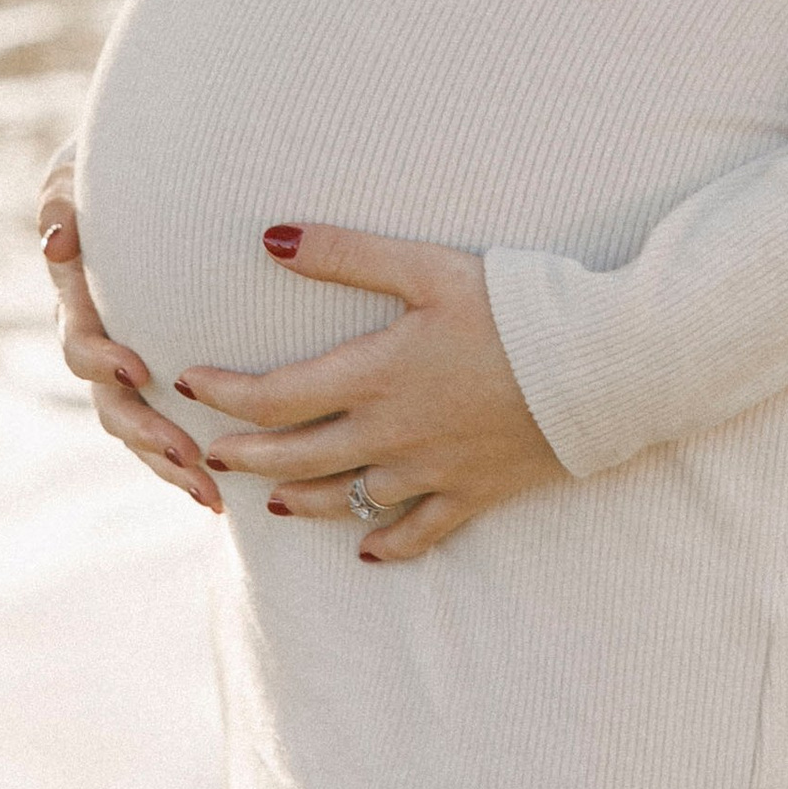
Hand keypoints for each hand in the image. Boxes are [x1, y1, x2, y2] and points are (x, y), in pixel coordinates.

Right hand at [36, 147, 222, 517]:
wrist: (154, 179)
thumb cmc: (115, 170)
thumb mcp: (79, 175)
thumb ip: (64, 201)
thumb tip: (56, 240)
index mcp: (79, 300)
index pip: (80, 344)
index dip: (103, 361)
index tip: (138, 367)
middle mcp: (99, 343)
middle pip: (110, 405)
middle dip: (146, 434)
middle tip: (189, 454)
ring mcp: (128, 368)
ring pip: (138, 431)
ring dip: (169, 464)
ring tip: (211, 494)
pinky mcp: (161, 380)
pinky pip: (168, 433)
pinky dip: (189, 464)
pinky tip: (223, 493)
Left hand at [178, 222, 562, 560]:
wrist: (598, 366)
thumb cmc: (515, 305)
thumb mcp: (426, 266)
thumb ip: (345, 253)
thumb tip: (271, 238)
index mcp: (374, 376)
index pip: (273, 397)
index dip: (222, 394)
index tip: (188, 382)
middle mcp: (392, 434)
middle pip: (296, 458)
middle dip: (245, 455)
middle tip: (209, 450)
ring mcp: (432, 471)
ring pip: (348, 500)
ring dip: (302, 501)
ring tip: (272, 500)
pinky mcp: (475, 493)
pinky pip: (420, 532)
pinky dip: (388, 543)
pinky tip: (368, 550)